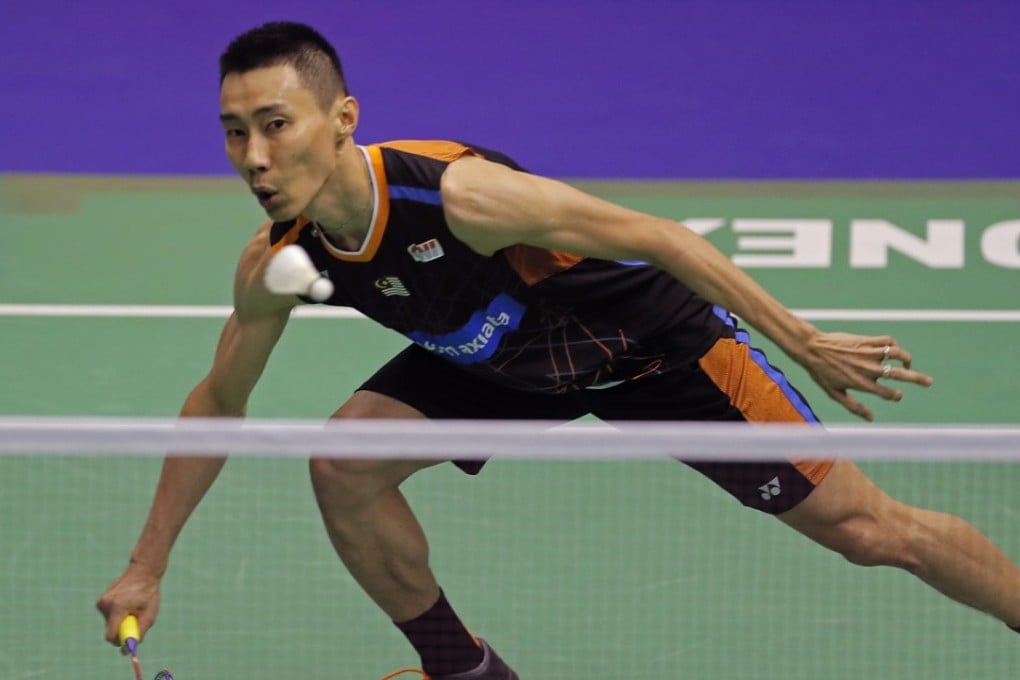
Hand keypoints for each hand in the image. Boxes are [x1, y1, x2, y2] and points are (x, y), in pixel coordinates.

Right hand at [96, 563, 160, 647]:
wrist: (143, 571)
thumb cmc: (149, 594)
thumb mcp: (149, 615)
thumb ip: (139, 633)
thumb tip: (127, 650)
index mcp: (117, 608)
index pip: (110, 636)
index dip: (119, 642)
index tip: (128, 642)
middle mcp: (106, 604)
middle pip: (110, 630)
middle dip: (122, 629)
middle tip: (135, 618)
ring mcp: (101, 601)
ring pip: (110, 623)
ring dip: (121, 620)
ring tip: (133, 607)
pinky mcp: (100, 600)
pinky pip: (109, 615)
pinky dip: (117, 614)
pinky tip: (126, 602)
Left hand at [797, 332, 933, 420]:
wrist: (812, 348)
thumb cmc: (820, 372)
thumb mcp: (834, 393)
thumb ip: (854, 407)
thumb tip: (871, 419)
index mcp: (862, 384)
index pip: (888, 393)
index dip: (896, 395)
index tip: (897, 395)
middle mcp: (869, 369)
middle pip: (900, 374)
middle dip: (917, 379)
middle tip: (929, 382)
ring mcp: (869, 353)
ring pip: (897, 354)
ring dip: (907, 358)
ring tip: (909, 363)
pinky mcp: (867, 340)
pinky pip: (888, 340)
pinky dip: (894, 345)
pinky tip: (893, 349)